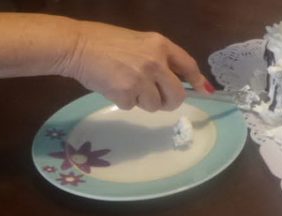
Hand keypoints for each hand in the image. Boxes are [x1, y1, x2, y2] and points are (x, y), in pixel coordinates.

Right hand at [60, 22, 212, 111]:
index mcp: (160, 45)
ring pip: (154, 105)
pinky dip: (123, 102)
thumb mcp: (138, 43)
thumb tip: (173, 81)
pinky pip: (132, 107)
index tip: (203, 90)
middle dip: (168, 101)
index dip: (197, 80)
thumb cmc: (104, 42)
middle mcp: (155, 62)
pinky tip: (113, 87)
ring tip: (126, 86)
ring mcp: (142, 79)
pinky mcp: (126, 93)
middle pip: (176, 95)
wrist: (77, 46)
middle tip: (157, 100)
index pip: (188, 65)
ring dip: (142, 101)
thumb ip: (157, 58)